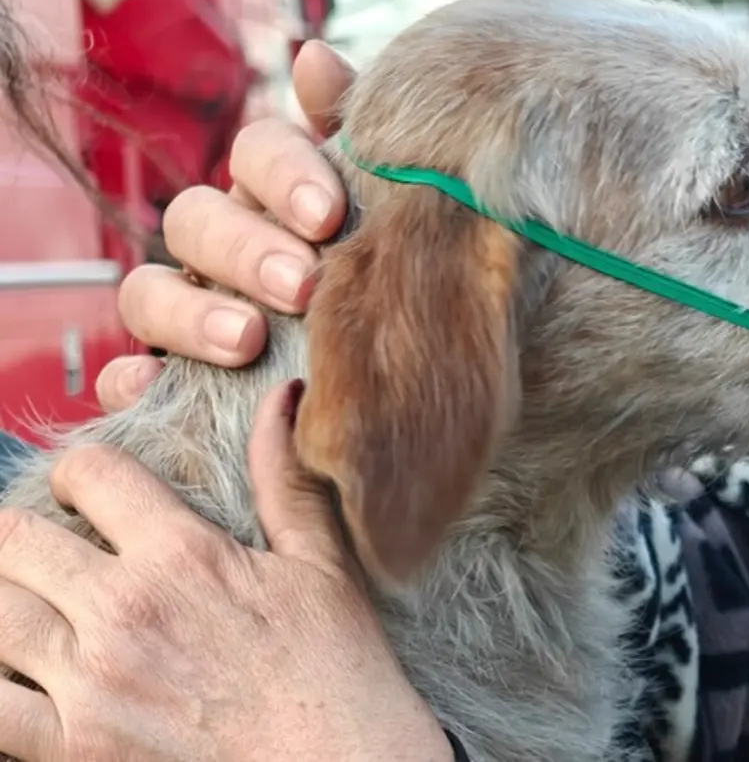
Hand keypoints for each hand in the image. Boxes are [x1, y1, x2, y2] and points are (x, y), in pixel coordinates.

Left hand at [0, 381, 450, 761]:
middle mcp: (125, 609)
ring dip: (2, 596)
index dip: (78, 472)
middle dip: (16, 532)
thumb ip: (285, 479)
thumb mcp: (322, 565)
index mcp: (183, 555)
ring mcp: (92, 683)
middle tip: (35, 545)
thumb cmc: (339, 671)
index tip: (84, 488)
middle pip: (13, 540)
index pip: (91, 475)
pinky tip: (11, 668)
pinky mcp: (74, 750)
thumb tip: (284, 396)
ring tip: (23, 599)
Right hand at [96, 40, 356, 409]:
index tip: (330, 215)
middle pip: (196, 219)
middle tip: (302, 286)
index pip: (258, 152)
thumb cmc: (382, 268)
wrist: (389, 368)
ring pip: (148, 289)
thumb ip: (353, 131)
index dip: (285, 173)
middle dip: (246, 249)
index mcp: (275, 192)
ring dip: (189, 312)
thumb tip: (314, 57)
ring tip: (248, 340)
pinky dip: (130, 378)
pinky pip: (126, 373)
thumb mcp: (382, 202)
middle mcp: (223, 242)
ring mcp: (189, 307)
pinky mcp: (171, 375)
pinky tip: (155, 384)